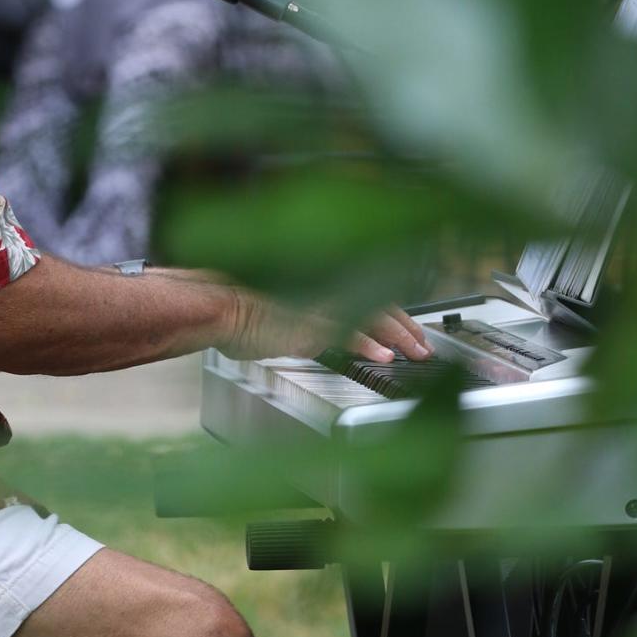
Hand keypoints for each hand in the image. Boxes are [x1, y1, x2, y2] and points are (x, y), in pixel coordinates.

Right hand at [217, 289, 430, 364]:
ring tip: (417, 352)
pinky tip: (385, 357)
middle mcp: (326, 286)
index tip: (407, 328)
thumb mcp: (277, 305)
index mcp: (320, 279)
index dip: (393, 312)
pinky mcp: (311, 326)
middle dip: (406, 326)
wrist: (213, 304)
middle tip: (423, 344)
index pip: (368, 293)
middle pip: (380, 303)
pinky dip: (370, 346)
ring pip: (373, 317)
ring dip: (400, 336)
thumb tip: (320, 328)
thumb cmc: (234, 305)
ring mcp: (321, 305)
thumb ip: (305, 315)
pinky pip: (350, 335)